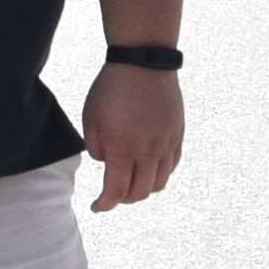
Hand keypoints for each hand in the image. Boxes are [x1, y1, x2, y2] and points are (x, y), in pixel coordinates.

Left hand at [82, 60, 181, 208]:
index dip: (104, 204)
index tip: (96, 206)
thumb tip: (107, 162)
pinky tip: (149, 166)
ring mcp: (166, 144)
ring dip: (143, 188)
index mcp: (122, 149)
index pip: (115, 192)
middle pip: (139, 193)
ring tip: (132, 181)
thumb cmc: (112, 88)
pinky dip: (160, 173)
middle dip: (123, 199)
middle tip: (112, 194)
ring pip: (159, 183)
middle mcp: (148, 152)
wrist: (144, 62)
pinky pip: (171, 165)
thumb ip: (96, 148)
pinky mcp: (177, 134)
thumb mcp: (90, 118)